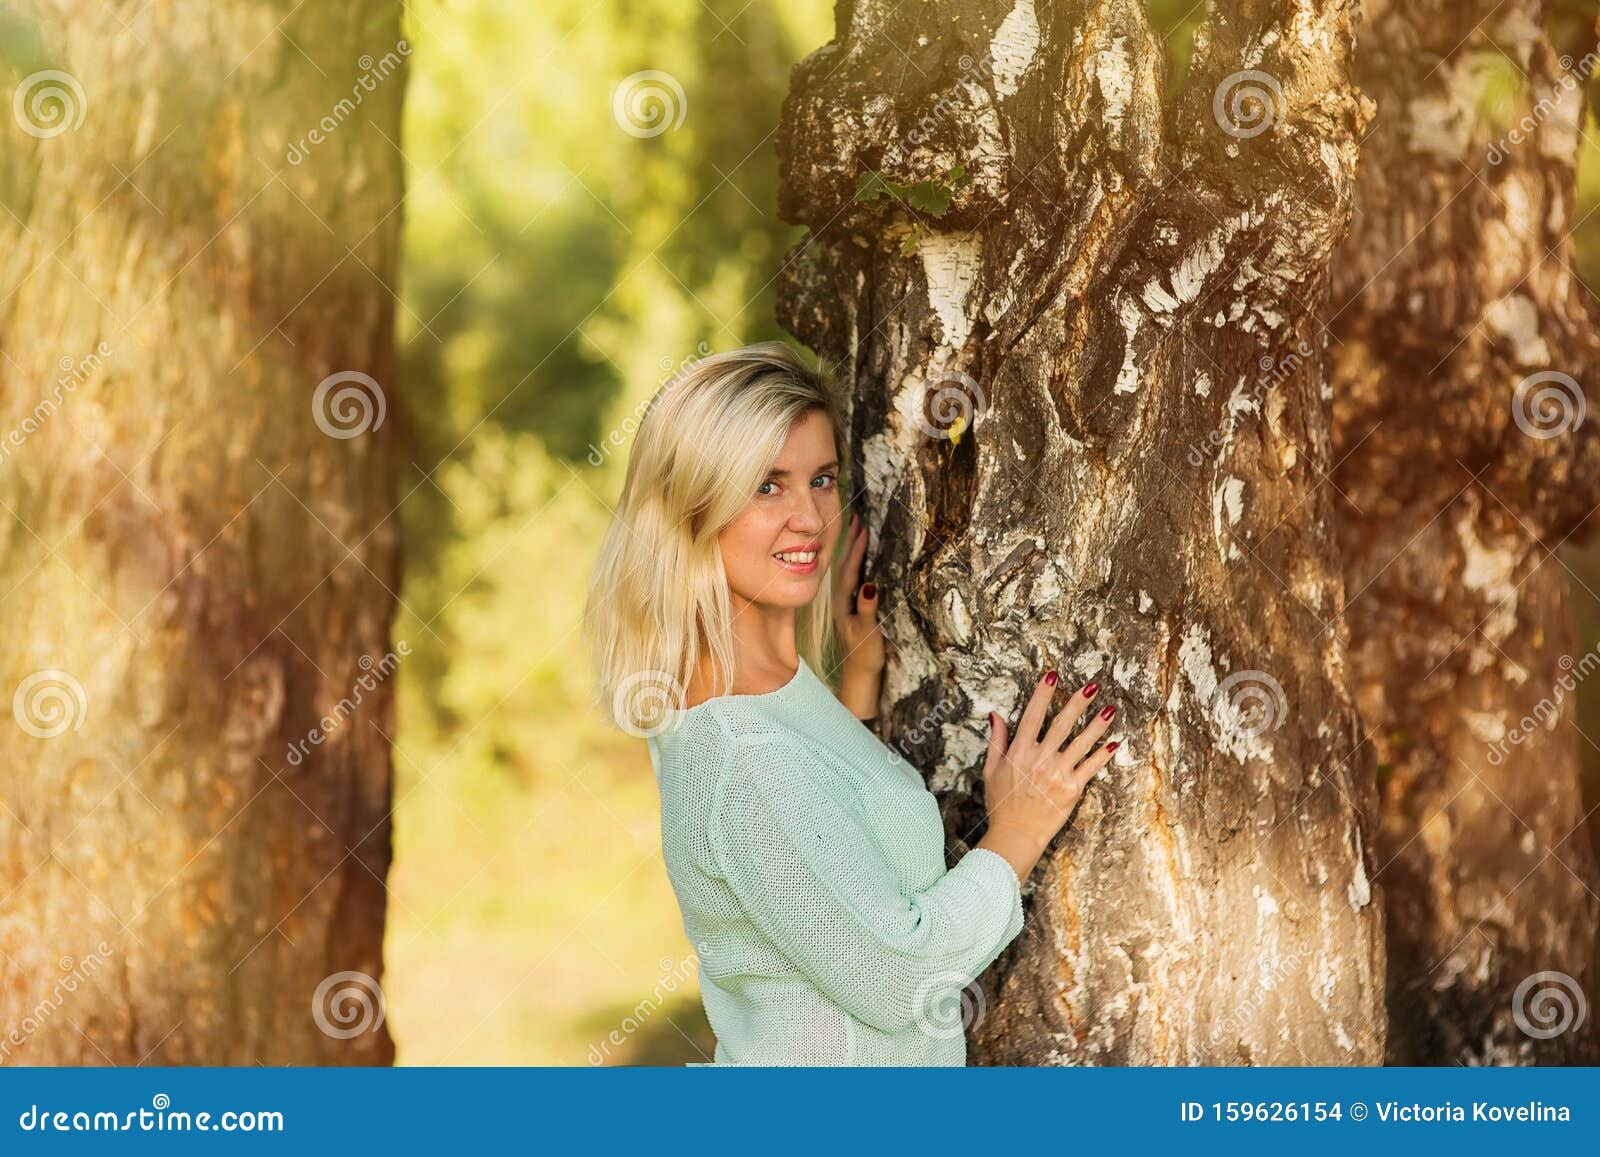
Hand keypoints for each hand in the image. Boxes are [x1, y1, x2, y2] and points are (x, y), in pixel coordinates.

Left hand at [831, 511, 885, 676]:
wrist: (858, 675)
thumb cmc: (864, 656)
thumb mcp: (868, 633)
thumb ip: (867, 610)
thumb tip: (870, 584)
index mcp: (842, 603)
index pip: (849, 570)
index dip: (855, 549)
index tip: (862, 527)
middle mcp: (840, 600)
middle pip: (844, 564)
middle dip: (850, 541)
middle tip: (856, 517)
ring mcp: (844, 603)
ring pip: (846, 569)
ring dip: (851, 548)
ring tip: (856, 529)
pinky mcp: (850, 607)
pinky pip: (851, 577)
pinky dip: (854, 562)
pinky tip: (858, 556)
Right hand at [976, 669, 1118, 881]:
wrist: (1016, 834)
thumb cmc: (1001, 803)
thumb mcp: (991, 769)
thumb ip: (997, 740)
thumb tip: (996, 715)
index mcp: (1019, 752)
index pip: (1032, 715)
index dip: (1043, 694)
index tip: (1053, 676)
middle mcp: (1040, 759)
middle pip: (1062, 724)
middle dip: (1077, 703)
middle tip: (1092, 687)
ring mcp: (1058, 774)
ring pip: (1081, 743)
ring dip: (1097, 725)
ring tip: (1109, 709)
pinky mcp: (1072, 789)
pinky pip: (1091, 767)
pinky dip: (1103, 755)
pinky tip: (1114, 743)